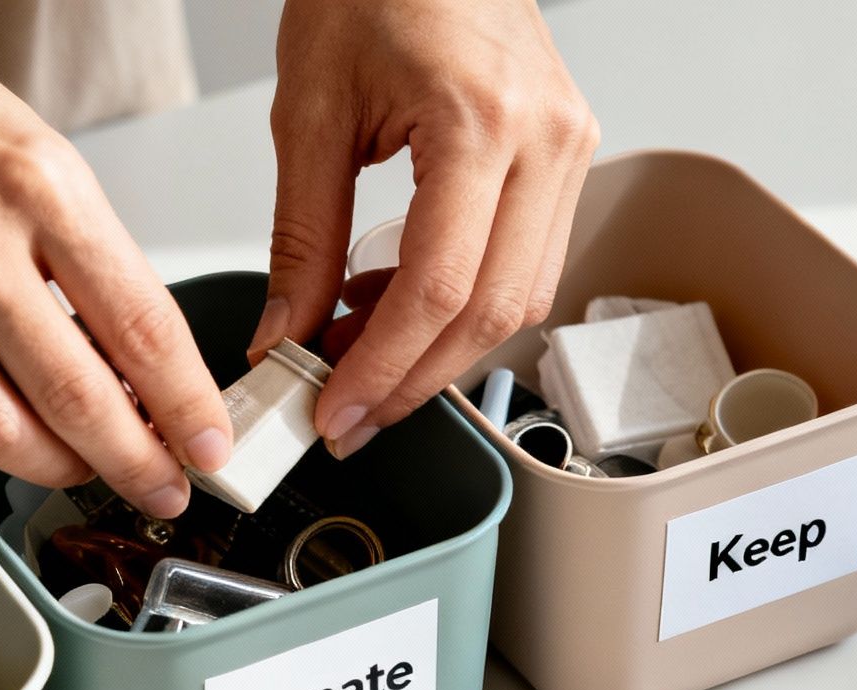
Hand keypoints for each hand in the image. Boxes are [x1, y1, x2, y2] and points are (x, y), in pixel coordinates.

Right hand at [0, 1, 230, 517]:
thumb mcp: (30, 148)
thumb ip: (82, 250)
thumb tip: (133, 353)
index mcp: (36, 184)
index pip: (140, 323)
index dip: (186, 402)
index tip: (208, 441)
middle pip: (76, 395)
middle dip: (136, 462)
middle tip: (162, 489)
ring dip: (56, 468)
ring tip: (85, 469)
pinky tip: (3, 438)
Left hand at [255, 0, 597, 457]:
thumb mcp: (311, 110)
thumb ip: (299, 237)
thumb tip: (286, 332)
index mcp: (482, 119)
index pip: (440, 288)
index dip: (384, 368)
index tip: (334, 410)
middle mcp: (547, 139)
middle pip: (492, 312)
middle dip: (413, 379)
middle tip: (346, 412)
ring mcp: (570, 147)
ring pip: (520, 300)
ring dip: (440, 349)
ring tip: (361, 354)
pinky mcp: (568, 155)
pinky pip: (528, 263)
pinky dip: (464, 303)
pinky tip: (401, 303)